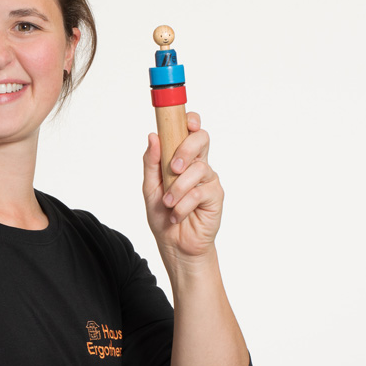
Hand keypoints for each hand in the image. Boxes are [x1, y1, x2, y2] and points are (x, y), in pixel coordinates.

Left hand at [142, 112, 223, 265]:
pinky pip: (200, 192)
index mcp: (182, 158)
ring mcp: (208, 180)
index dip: (192, 121)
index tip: (187, 122)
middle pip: (202, 139)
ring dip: (178, 188)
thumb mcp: (149, 187)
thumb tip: (153, 136)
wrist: (174, 244)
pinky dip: (183, 204)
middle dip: (186, 150)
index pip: (191, 131)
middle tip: (173, 168)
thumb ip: (151, 162)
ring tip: (168, 203)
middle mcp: (198, 165)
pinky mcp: (215, 196)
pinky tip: (177, 214)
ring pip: (198, 168)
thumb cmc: (162, 215)